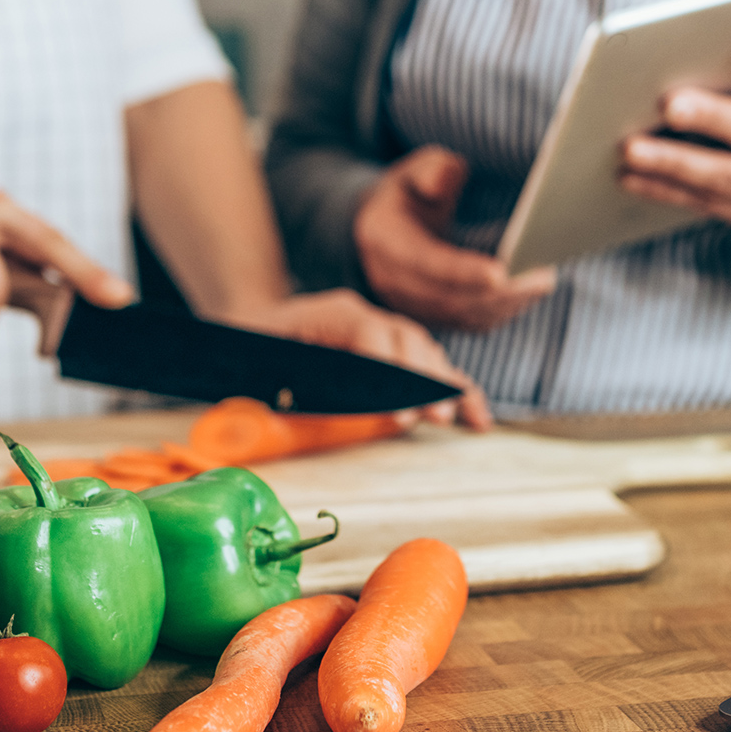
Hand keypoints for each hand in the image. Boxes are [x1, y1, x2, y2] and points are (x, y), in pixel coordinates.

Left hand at [221, 289, 492, 429]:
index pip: (370, 333)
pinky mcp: (395, 354)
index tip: (396, 409)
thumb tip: (307, 413)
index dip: (387, 370)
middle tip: (432, 416)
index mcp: (331, 312)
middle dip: (422, 380)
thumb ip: (286, 385)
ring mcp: (383, 332)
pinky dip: (455, 391)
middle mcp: (364, 317)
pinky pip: (432, 368)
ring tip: (452, 418)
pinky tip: (475, 418)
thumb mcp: (259, 362)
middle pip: (407, 339)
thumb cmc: (255, 348)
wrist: (255, 325)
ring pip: (424, 351)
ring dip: (442, 386)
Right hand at [353, 146, 557, 334]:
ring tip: (544, 281)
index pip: (425, 263)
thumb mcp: (414, 169)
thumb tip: (444, 181)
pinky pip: (468, 321)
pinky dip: (502, 310)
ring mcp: (411, 303)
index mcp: (385, 239)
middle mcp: (393, 280)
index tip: (500, 273)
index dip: (462, 271)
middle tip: (542, 277)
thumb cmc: (409, 191)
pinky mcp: (432, 315)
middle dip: (499, 293)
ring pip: (462, 314)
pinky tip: (531, 291)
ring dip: (506, 303)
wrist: (384, 225)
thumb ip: (431, 170)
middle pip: (449, 298)